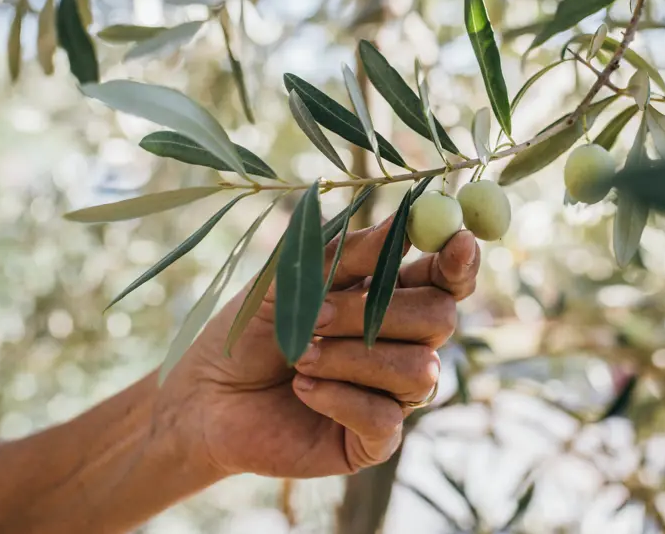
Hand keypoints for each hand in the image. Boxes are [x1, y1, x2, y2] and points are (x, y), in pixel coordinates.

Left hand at [157, 217, 479, 479]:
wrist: (205, 397)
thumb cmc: (251, 332)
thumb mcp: (292, 281)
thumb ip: (348, 256)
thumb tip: (403, 224)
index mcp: (391, 298)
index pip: (446, 279)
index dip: (460, 262)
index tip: (458, 241)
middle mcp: (403, 345)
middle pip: (440, 319)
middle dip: (377, 312)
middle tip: (317, 314)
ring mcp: (393, 395)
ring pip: (418, 370)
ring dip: (351, 357)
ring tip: (299, 356)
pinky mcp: (373, 441)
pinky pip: (385, 418)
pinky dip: (339, 397)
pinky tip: (303, 389)